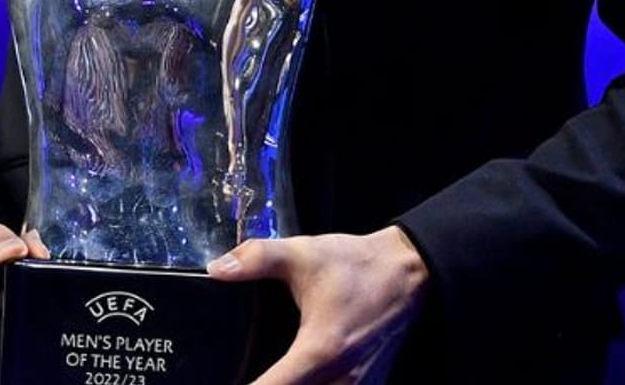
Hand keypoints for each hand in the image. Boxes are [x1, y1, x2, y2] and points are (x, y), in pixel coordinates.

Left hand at [207, 226, 427, 384]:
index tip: (223, 383)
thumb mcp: (304, 253)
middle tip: (248, 372)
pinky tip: (298, 378)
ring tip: (273, 375)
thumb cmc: (354, 264)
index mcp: (318, 352)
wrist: (408, 271)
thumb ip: (258, 259)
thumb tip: (216, 270)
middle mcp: (341, 381)